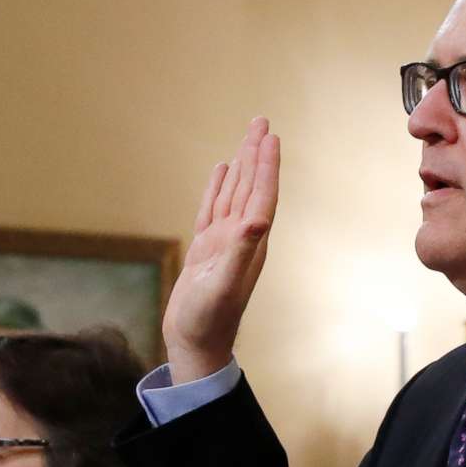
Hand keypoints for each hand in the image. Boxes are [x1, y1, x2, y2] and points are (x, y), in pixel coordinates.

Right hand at [163, 119, 280, 382]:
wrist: (196, 345)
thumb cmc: (208, 320)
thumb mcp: (223, 284)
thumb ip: (241, 250)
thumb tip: (260, 219)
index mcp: (249, 243)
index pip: (261, 195)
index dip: (266, 165)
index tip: (270, 136)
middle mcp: (241, 238)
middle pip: (251, 187)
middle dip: (256, 154)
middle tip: (260, 121)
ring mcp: (223, 243)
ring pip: (234, 194)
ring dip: (241, 166)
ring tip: (246, 138)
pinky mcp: (206, 250)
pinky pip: (213, 209)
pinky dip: (217, 188)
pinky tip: (220, 172)